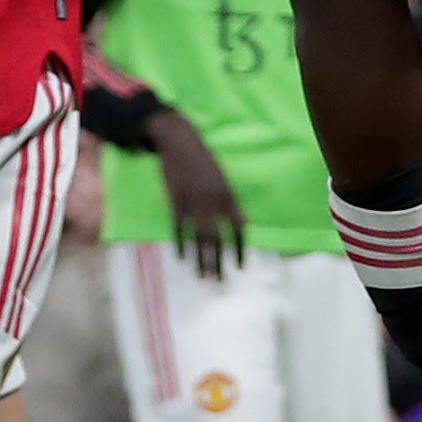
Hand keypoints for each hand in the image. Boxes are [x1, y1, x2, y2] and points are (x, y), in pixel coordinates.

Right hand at [158, 118, 249, 279]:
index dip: (240, 248)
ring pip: (198, 236)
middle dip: (218, 261)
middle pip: (217, 238)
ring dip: (200, 259)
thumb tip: (246, 223)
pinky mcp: (175, 200)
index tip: (240, 266)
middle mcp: (212, 200)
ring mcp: (193, 201)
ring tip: (202, 275)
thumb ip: (233, 204)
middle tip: (218, 280)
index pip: (238, 228)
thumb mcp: (223, 180)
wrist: (179, 141)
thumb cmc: (203, 161)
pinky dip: (181, 243)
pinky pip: (178, 227)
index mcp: (228, 195)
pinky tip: (182, 258)